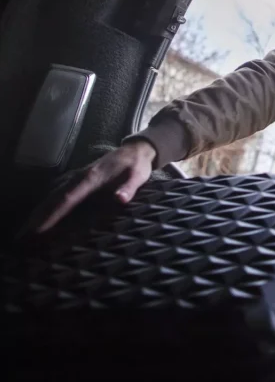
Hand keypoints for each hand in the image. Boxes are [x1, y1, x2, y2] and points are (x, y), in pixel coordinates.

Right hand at [22, 140, 156, 234]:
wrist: (135, 149)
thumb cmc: (137, 165)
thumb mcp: (138, 176)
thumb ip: (129, 188)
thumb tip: (120, 199)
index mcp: (92, 178)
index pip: (69, 198)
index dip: (54, 213)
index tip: (41, 227)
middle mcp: (80, 177)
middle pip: (55, 197)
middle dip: (40, 216)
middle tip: (26, 235)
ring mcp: (78, 176)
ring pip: (54, 194)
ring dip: (40, 210)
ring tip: (28, 230)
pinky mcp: (79, 178)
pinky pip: (59, 192)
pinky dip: (48, 203)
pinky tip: (41, 215)